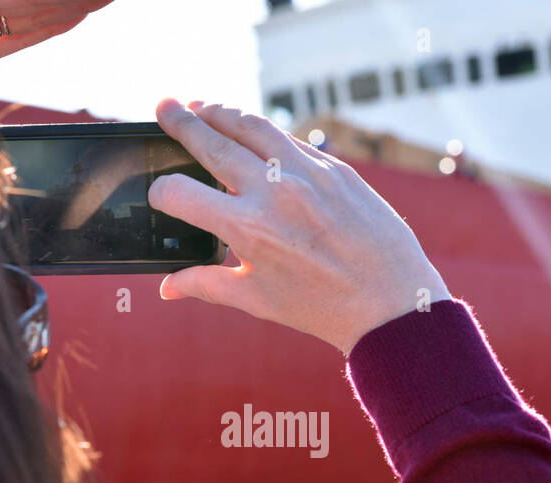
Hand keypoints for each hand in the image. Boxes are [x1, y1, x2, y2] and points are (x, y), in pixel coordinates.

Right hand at [149, 100, 450, 353]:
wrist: (389, 301)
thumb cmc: (319, 307)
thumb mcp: (256, 299)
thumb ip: (205, 284)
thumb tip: (166, 286)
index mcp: (246, 228)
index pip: (180, 193)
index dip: (162, 192)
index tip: (161, 193)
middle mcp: (273, 192)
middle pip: (212, 142)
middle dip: (182, 122)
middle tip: (164, 106)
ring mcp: (306, 173)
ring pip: (252, 126)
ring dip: (222, 112)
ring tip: (203, 106)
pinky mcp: (335, 167)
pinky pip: (289, 139)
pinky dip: (264, 132)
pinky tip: (252, 133)